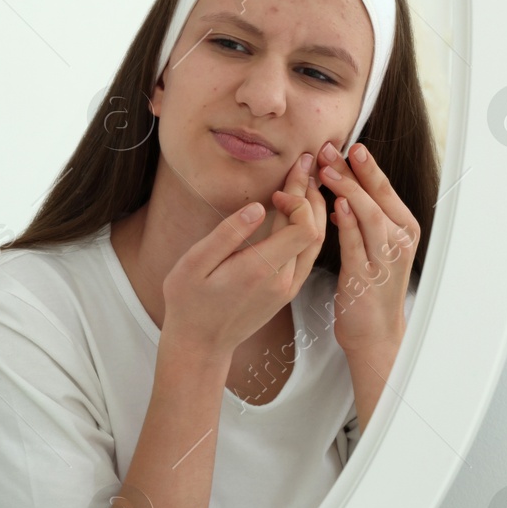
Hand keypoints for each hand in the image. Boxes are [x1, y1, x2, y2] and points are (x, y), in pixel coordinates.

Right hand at [160, 151, 325, 357]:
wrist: (200, 344)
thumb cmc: (189, 302)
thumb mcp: (194, 265)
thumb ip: (227, 234)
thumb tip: (257, 207)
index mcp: (260, 269)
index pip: (303, 225)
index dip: (298, 198)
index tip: (278, 187)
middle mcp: (282, 280)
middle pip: (315, 229)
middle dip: (310, 193)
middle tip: (303, 164)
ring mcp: (288, 287)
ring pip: (317, 242)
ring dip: (314, 209)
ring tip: (305, 181)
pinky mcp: (287, 291)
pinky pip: (309, 255)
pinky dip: (311, 228)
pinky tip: (301, 211)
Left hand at [316, 140, 419, 353]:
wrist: (374, 333)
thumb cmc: (369, 289)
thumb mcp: (372, 248)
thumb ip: (362, 221)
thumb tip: (343, 192)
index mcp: (403, 230)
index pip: (384, 190)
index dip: (366, 167)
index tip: (347, 146)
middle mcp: (399, 242)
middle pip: (377, 197)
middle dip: (353, 171)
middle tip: (328, 150)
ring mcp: (385, 260)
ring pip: (368, 216)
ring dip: (346, 190)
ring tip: (326, 171)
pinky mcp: (366, 278)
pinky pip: (356, 245)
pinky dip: (345, 224)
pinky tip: (333, 206)